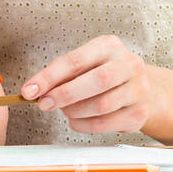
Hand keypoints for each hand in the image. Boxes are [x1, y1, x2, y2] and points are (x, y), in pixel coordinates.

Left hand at [21, 35, 172, 136]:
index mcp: (110, 46)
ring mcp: (138, 89)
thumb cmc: (106, 73)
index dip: (50, 77)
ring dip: (75, 111)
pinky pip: (106, 123)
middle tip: (44, 103)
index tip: (30, 90)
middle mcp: (128, 64)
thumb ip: (63, 74)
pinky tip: (76, 121)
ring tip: (65, 110)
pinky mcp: (139, 113)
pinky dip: (84, 125)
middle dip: (64, 95)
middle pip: (96, 81)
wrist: (143, 88)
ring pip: (102, 105)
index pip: (76, 60)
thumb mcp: (87, 63)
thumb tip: (35, 89)